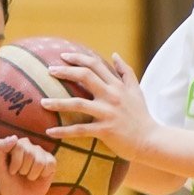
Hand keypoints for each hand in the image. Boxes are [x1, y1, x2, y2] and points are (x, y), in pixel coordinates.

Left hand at [0, 134, 57, 194]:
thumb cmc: (6, 181)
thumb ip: (0, 149)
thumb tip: (14, 137)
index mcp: (14, 143)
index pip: (19, 146)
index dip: (15, 163)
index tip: (11, 172)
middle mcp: (27, 145)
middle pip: (29, 154)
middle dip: (23, 170)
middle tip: (20, 174)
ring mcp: (40, 152)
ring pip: (39, 162)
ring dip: (32, 174)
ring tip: (28, 176)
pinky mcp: (50, 161)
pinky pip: (50, 165)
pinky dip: (43, 174)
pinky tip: (39, 176)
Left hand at [42, 50, 157, 161]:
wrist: (151, 140)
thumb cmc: (141, 116)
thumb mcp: (136, 90)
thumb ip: (125, 72)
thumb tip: (114, 54)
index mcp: (117, 85)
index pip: (95, 65)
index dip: (77, 58)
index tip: (62, 56)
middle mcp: (111, 96)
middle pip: (85, 76)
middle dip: (65, 71)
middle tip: (49, 71)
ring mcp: (108, 113)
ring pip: (78, 104)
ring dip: (58, 103)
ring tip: (42, 103)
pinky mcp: (105, 130)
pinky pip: (80, 130)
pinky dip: (63, 131)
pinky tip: (49, 132)